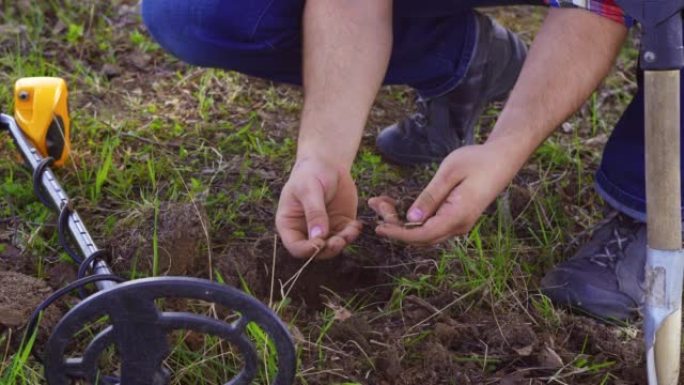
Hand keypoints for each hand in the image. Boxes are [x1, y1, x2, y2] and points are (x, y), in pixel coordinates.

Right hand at [276, 158, 361, 258]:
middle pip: (315, 252)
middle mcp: (306, 231)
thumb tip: (318, 236)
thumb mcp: (309, 190)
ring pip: (332, 246)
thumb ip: (314, 213)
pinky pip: (346, 236)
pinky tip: (356, 224)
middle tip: (339, 241)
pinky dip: (352, 234)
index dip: (307, 250)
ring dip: (342, 242)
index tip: (319, 243)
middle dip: (328, 249)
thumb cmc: (310, 174)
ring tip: (351, 230)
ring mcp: (324, 229)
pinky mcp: (340, 224)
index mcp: (289, 224)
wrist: (327, 163)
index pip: (295, 246)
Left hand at [370, 143, 518, 245]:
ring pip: (425, 233)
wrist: (502, 158)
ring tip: (382, 203)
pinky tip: (398, 206)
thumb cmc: (477, 161)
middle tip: (376, 205)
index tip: (379, 227)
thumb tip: (411, 219)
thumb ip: (430, 197)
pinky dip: (413, 219)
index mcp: (458, 216)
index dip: (398, 234)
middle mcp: (459, 226)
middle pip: (421, 238)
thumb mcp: (449, 173)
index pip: (422, 235)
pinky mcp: (456, 218)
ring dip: (402, 223)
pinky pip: (431, 226)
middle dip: (395, 227)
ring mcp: (458, 224)